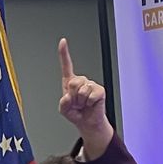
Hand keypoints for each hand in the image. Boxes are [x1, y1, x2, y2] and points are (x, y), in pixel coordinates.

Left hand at [57, 38, 113, 153]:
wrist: (88, 122)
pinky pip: (91, 95)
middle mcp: (81, 81)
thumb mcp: (64, 109)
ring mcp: (91, 84)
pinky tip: (90, 104)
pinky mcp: (100, 90)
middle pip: (73, 83)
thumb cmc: (76, 113)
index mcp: (70, 82)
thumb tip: (68, 96)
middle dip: (72, 96)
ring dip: (80, 102)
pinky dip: (89, 103)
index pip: (67, 65)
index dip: (64, 53)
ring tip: (83, 105)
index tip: (63, 41)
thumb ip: (63, 103)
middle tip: (77, 103)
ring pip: (81, 91)